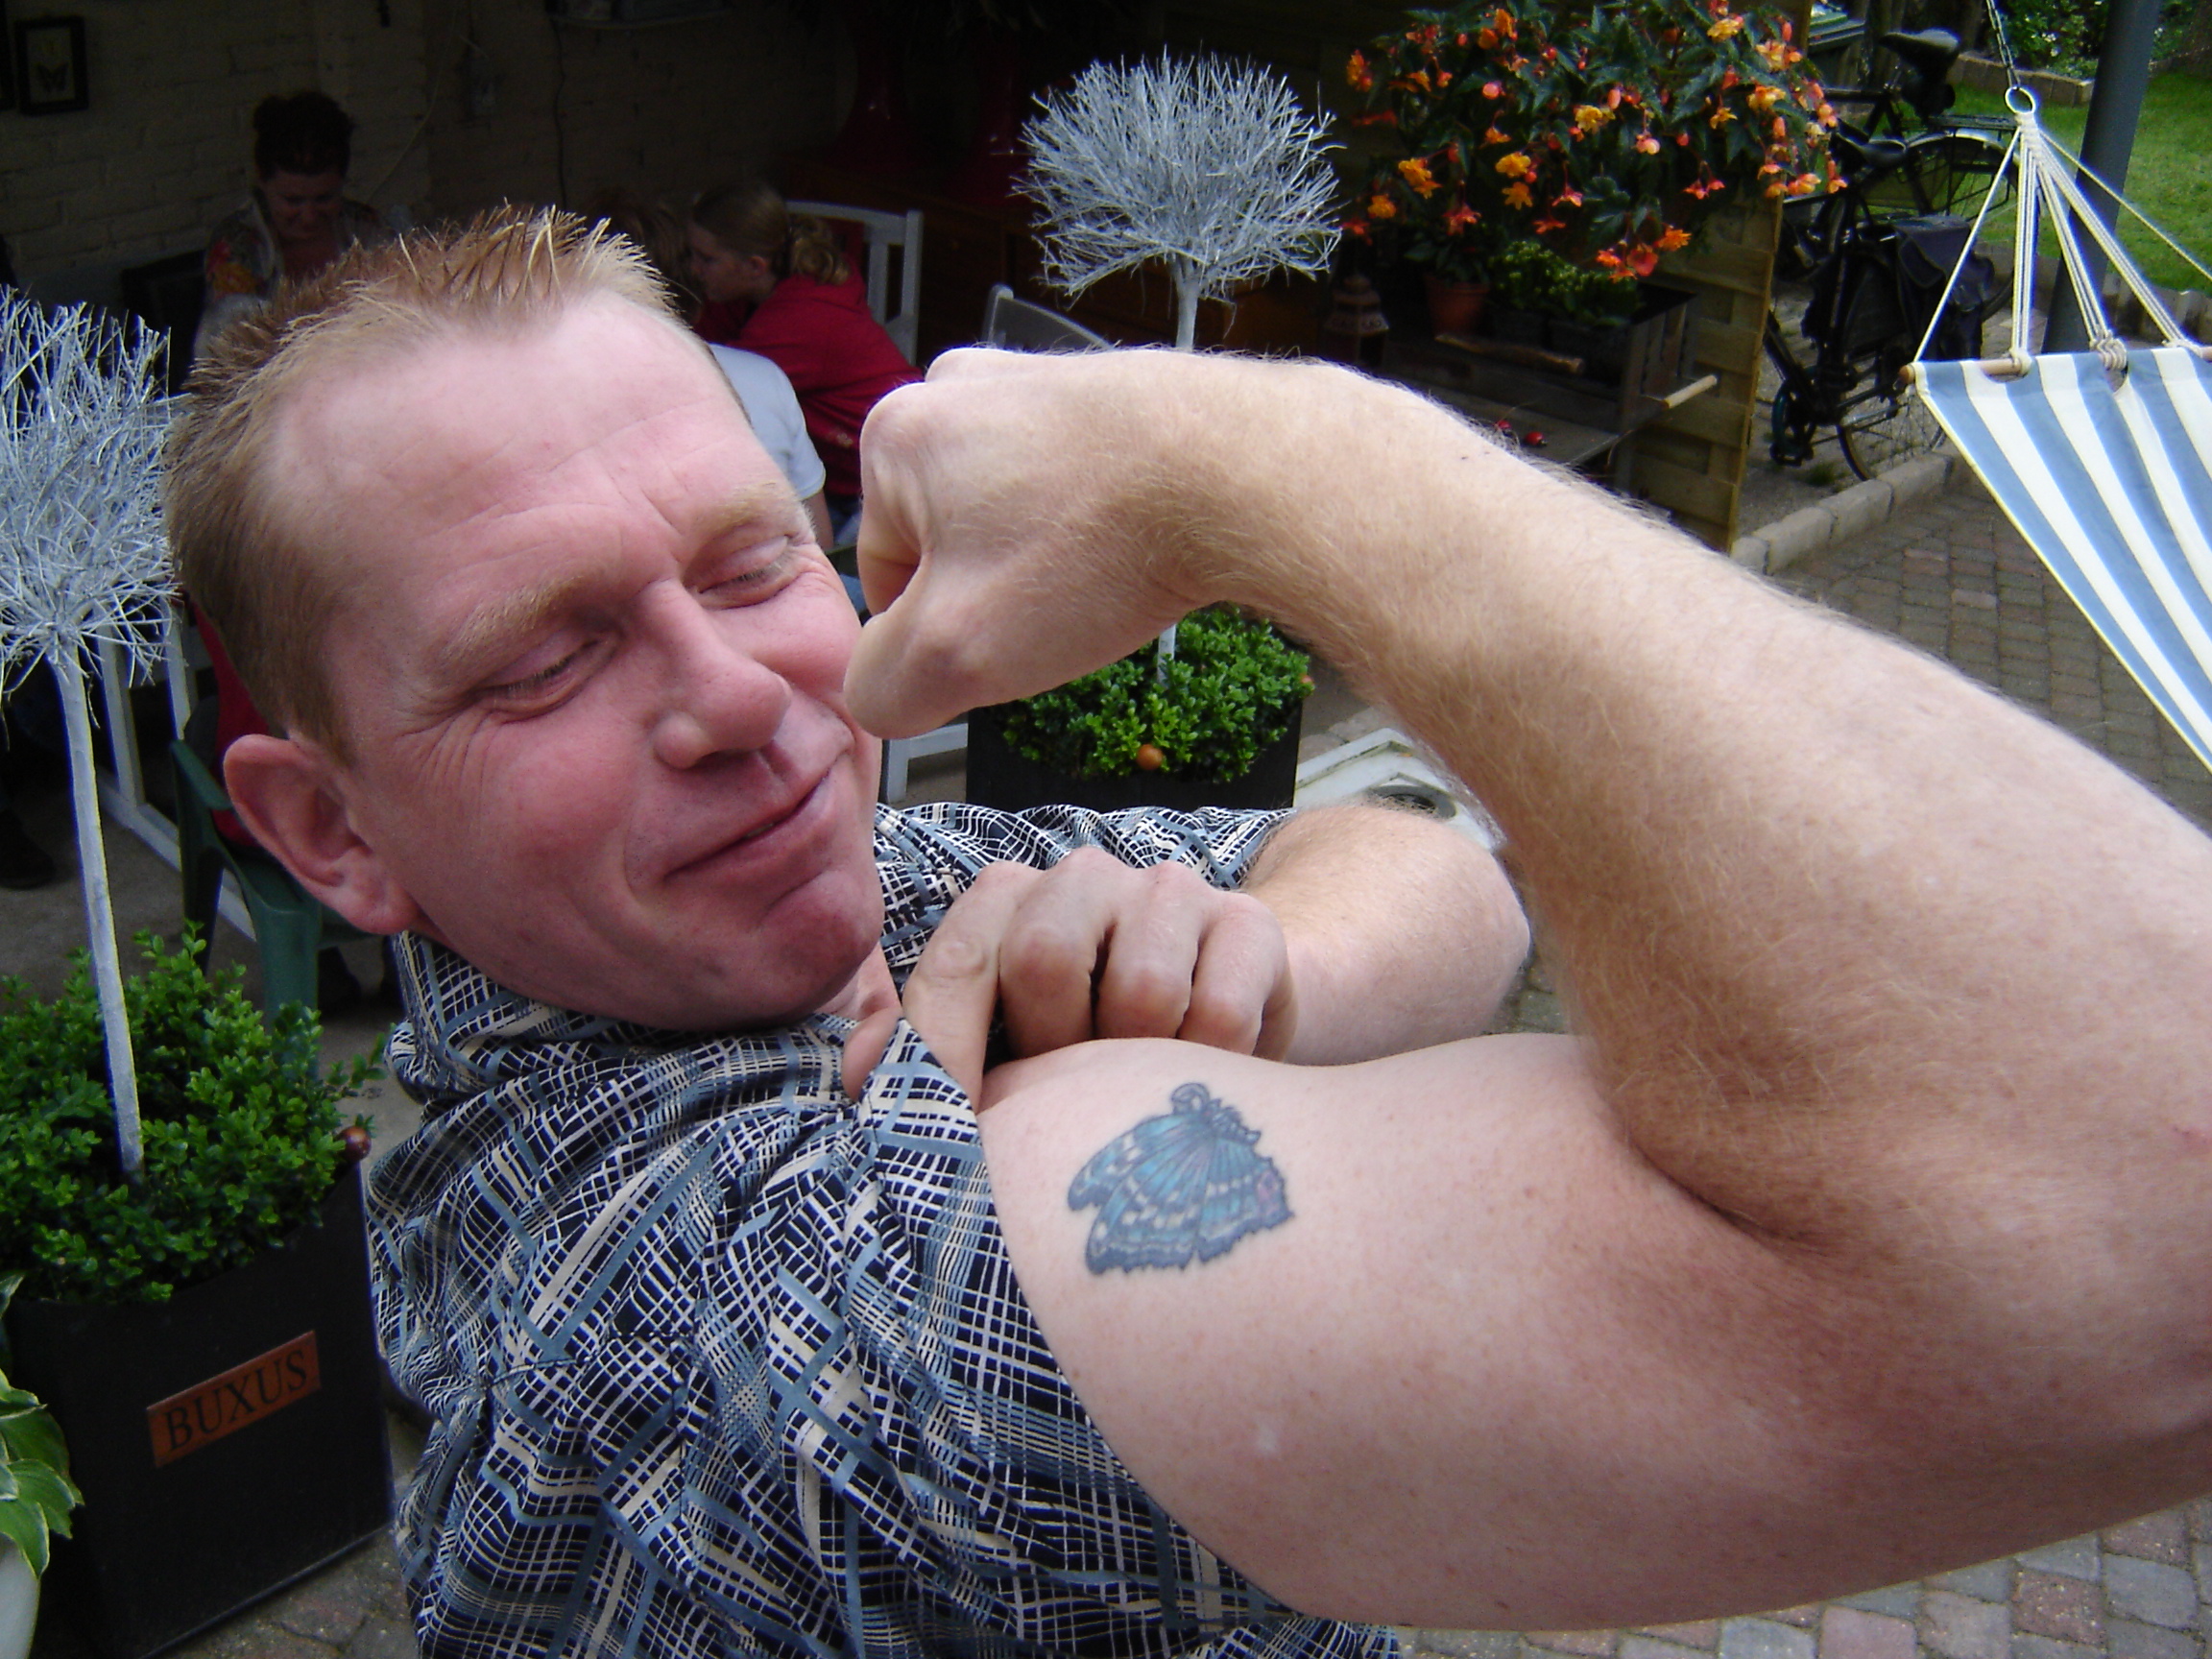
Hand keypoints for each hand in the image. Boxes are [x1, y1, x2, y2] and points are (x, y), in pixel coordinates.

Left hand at [841, 850, 1295, 1101]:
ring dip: (1138, 1067)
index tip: (964, 1133)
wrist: (1226, 1032)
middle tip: (1076, 1090)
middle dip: (1057, 1049)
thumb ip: (926, 1058)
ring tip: (1142, 1085)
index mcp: (1007, 903)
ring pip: (1140, 991)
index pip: (959, 960)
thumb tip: (860, 1075)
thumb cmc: (1090, 1056)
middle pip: (1044, 957)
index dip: (951, 1052)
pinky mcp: (1248, 924)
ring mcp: (1167, 892)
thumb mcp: (1001, 1057)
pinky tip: (1205, 1073)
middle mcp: (1081, 878)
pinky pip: (1218, 1013)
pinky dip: (1208, 1068)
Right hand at [849, 349, 1233, 737]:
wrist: (1243, 472)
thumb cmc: (1094, 550)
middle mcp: (963, 388)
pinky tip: (1142, 549)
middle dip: (996, 596)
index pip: (885, 579)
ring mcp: (1043, 381)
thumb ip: (883, 687)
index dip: (939, 639)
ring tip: (1107, 583)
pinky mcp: (1115, 393)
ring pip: (1022, 518)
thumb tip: (881, 690)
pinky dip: (1106, 531)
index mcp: (897, 435)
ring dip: (1055, 567)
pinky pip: (1086, 489)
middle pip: (954, 543)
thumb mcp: (953, 653)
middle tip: (1058, 616)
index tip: (997, 648)